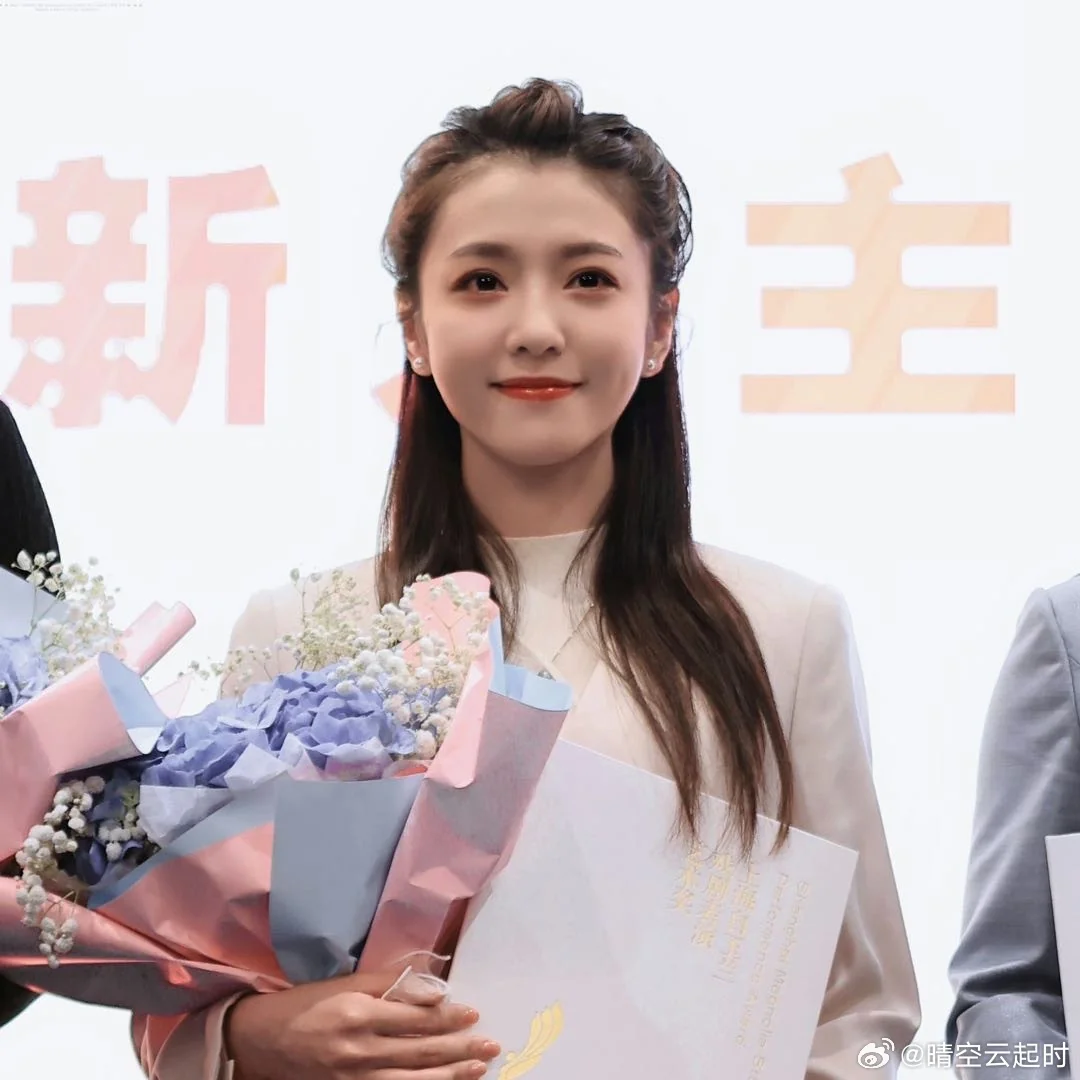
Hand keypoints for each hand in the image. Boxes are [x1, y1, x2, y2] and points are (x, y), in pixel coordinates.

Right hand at [225, 968, 499, 1079]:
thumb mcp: (345, 983)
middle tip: (490, 1045)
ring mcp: (354, 1076)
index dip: (448, 1017)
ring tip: (479, 1069)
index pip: (416, 1016)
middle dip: (459, 1048)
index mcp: (358, 1012)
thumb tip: (434, 989)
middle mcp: (359, 1047)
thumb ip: (389, 984)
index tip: (473, 1014)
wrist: (261, 1041)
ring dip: (450, 1074)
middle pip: (420, 1050)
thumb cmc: (307, 1003)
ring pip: (412, 1079)